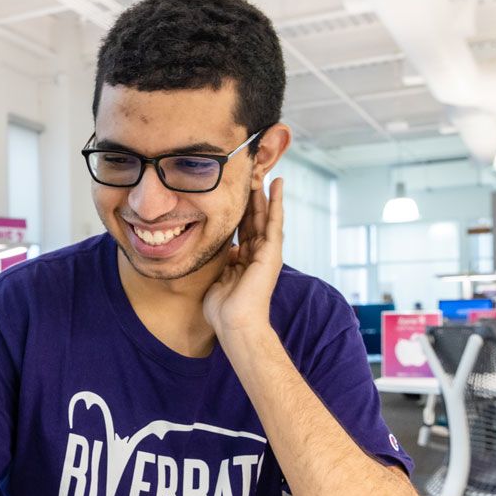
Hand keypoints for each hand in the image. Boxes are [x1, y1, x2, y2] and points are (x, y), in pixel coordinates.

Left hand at [204, 177, 284, 337]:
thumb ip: (223, 261)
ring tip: (264, 171)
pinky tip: (277, 185)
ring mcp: (266, 252)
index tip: (235, 192)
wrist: (235, 324)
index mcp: (244, 259)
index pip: (242, 229)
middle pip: (254, 218)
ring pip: (264, 215)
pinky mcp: (272, 252)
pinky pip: (274, 221)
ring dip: (264, 194)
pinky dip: (276, 202)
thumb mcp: (218, 277)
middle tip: (250, 173)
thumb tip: (225, 248)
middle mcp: (257, 253)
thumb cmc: (223, 309)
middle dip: (252, 197)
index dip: (239, 210)